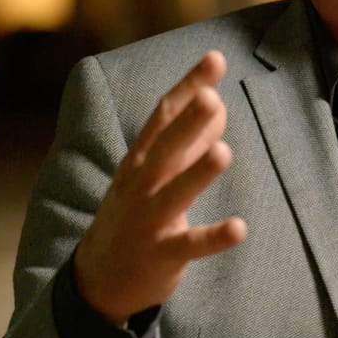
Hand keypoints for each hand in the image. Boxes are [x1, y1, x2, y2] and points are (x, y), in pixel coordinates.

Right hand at [74, 51, 246, 324]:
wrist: (98, 279)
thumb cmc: (137, 212)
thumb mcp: (156, 171)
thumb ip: (189, 138)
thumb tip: (217, 103)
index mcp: (142, 158)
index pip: (165, 115)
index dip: (189, 86)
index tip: (215, 59)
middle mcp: (141, 184)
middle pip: (165, 148)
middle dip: (187, 122)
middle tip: (212, 97)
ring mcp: (149, 220)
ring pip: (174, 193)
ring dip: (198, 173)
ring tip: (224, 152)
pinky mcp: (161, 254)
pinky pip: (189, 245)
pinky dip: (213, 237)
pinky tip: (239, 227)